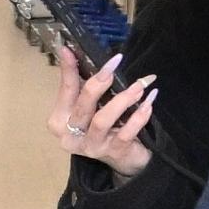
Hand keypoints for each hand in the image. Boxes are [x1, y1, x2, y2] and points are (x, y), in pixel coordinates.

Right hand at [48, 46, 158, 176]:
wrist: (124, 158)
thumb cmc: (105, 126)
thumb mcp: (91, 105)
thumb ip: (82, 83)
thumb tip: (73, 51)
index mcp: (59, 120)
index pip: (65, 90)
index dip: (69, 69)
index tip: (70, 49)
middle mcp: (70, 136)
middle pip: (83, 105)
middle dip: (99, 82)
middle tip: (115, 63)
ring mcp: (92, 147)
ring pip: (102, 120)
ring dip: (122, 99)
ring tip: (139, 85)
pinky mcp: (113, 153)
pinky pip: (126, 133)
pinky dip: (138, 116)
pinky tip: (148, 103)